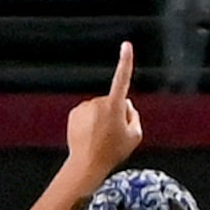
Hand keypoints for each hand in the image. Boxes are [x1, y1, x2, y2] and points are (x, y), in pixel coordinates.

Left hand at [63, 42, 143, 178]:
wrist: (87, 163)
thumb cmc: (113, 151)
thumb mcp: (135, 136)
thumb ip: (135, 117)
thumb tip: (128, 106)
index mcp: (115, 105)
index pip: (123, 78)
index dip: (126, 61)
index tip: (126, 45)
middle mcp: (98, 101)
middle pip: (112, 102)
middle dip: (115, 113)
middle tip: (114, 134)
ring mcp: (84, 106)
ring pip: (98, 108)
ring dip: (101, 118)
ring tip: (101, 137)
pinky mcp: (74, 112)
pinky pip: (86, 114)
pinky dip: (89, 122)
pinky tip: (90, 136)